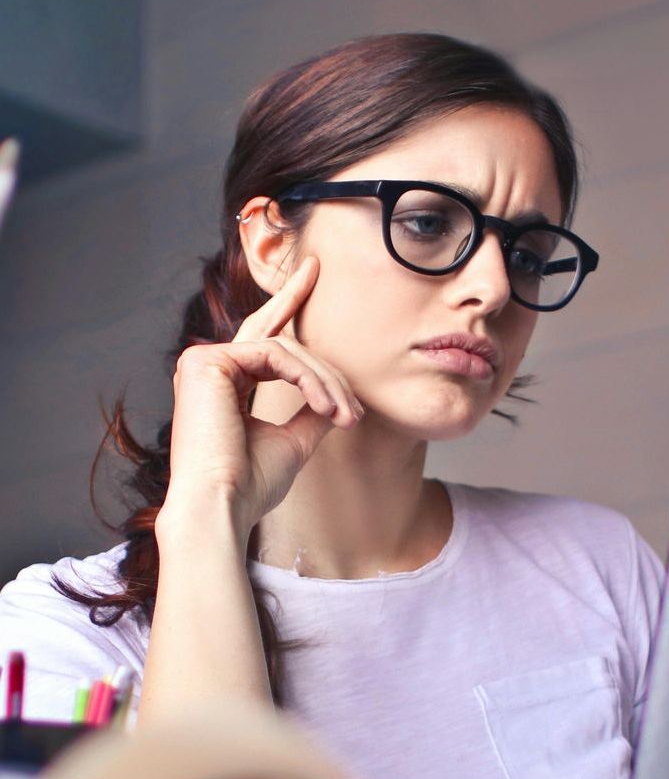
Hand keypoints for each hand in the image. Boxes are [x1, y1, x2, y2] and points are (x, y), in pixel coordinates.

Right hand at [164, 256, 362, 536]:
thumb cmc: (251, 484)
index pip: (264, 334)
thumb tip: (337, 399)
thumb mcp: (294, 440)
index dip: (289, 299)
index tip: (314, 271)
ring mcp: (203, 360)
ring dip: (325, 384)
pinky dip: (308, 379)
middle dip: (327, 370)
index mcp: (224, 381)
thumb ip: (312, 410)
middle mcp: (208, 365)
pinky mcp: (206, 362)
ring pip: (286, 349)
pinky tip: (325, 406)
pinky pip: (276, 354)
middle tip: (354, 409)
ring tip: (344, 418)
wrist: (224, 507)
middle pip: (283, 342)